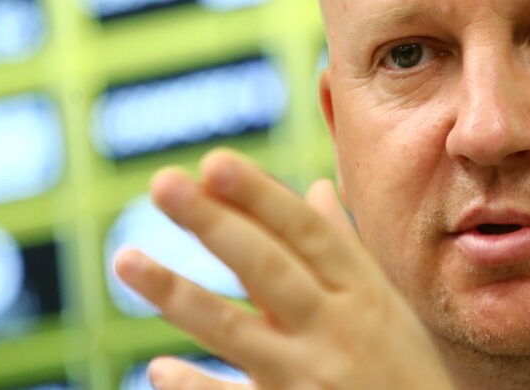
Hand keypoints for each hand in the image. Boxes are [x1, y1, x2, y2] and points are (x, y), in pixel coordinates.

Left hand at [113, 148, 453, 389]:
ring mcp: (309, 377)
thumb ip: (345, 249)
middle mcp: (336, 328)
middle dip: (216, 224)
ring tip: (125, 258)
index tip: (215, 161)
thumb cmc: (404, 369)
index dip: (261, 196)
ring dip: (179, 293)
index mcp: (362, 291)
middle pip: (267, 268)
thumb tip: (317, 188)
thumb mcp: (387, 305)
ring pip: (235, 331)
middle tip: (164, 183)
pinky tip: (158, 369)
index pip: (306, 232)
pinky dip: (196, 386)